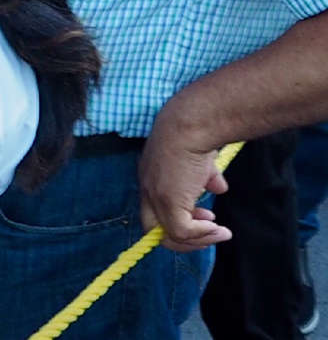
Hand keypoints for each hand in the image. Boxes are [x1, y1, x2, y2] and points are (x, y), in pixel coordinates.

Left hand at [140, 114, 232, 250]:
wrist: (192, 126)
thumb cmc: (196, 136)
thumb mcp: (200, 161)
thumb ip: (205, 177)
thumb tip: (219, 188)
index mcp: (151, 178)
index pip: (155, 210)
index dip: (179, 220)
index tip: (206, 216)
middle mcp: (147, 189)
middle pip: (153, 229)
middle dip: (183, 238)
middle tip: (210, 232)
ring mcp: (155, 197)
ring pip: (168, 236)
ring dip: (198, 240)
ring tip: (220, 233)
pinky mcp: (168, 202)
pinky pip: (182, 232)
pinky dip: (202, 235)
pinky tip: (217, 227)